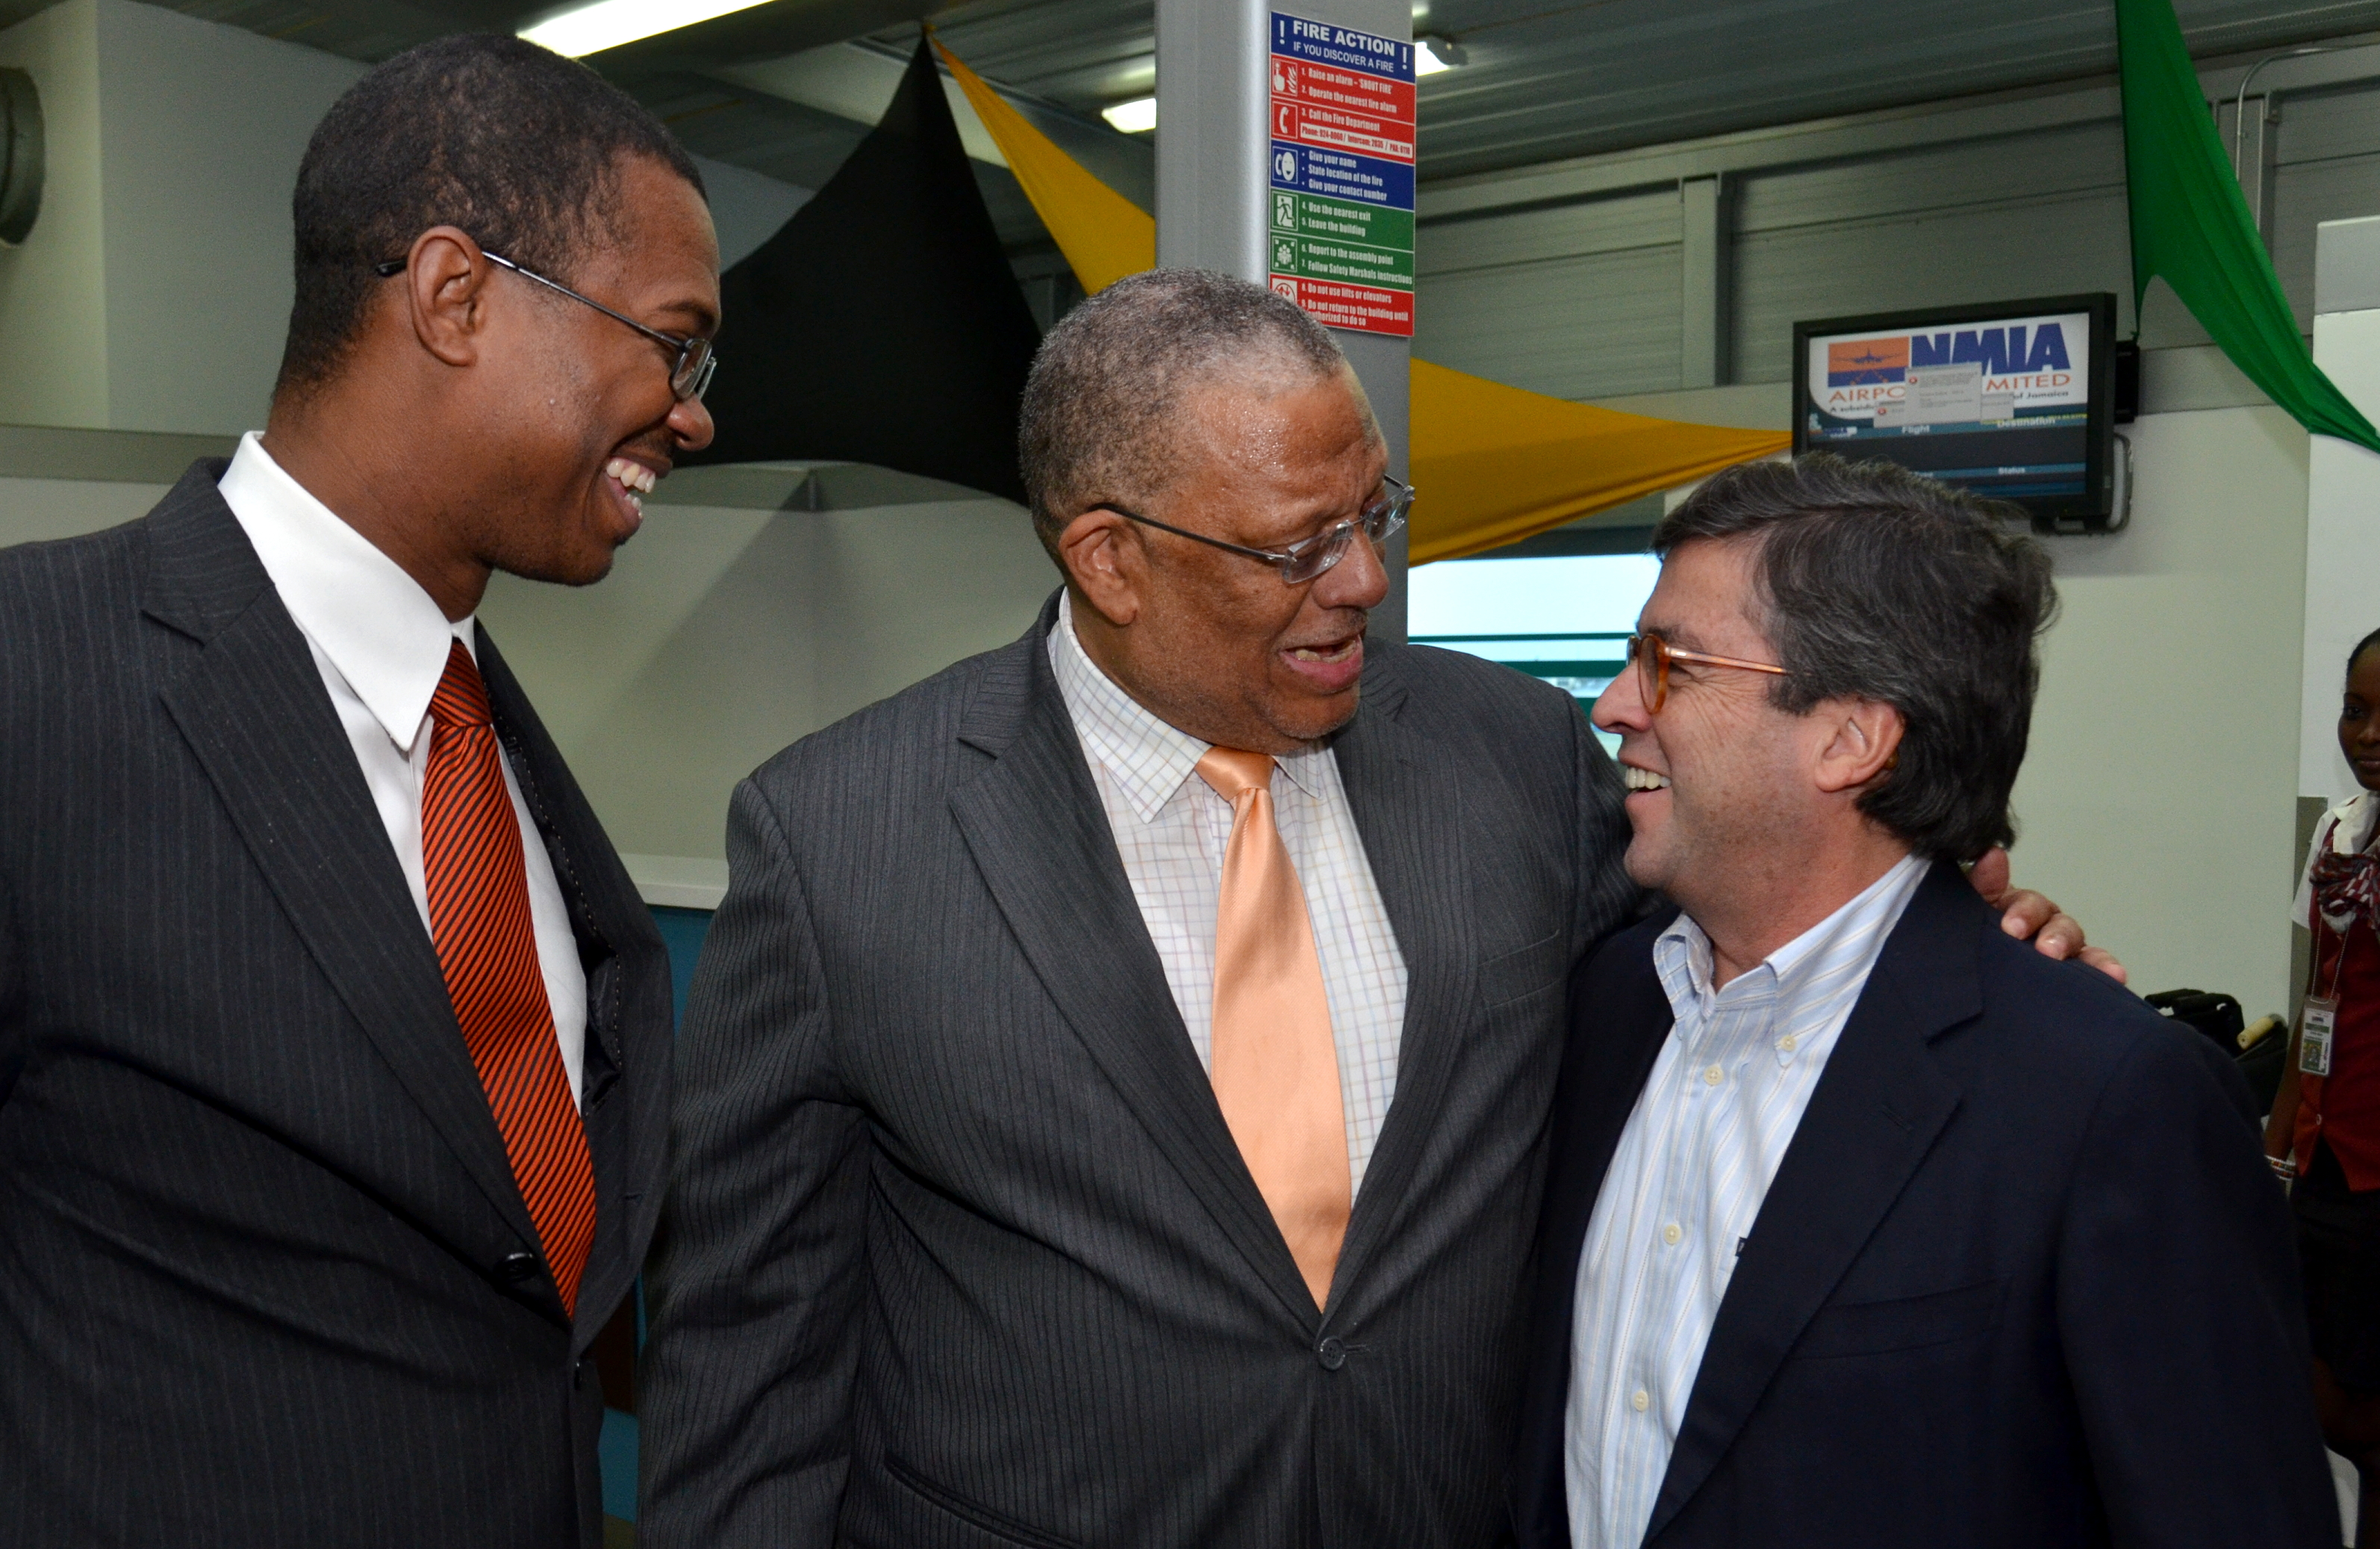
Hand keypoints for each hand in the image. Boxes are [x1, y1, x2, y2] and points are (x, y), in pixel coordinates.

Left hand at [1968, 848, 2127, 984]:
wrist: (1959, 973)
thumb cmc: (1966, 935)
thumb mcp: (1968, 908)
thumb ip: (1980, 885)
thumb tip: (1993, 855)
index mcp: (2018, 910)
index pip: (2030, 905)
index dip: (2025, 912)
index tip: (2012, 928)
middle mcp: (2044, 929)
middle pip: (2062, 926)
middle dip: (2058, 937)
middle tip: (2048, 950)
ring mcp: (2059, 954)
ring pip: (2083, 951)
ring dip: (2094, 958)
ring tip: (2107, 970)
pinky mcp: (2068, 979)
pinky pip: (2091, 976)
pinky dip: (2106, 974)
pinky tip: (2118, 977)